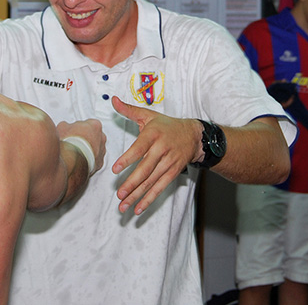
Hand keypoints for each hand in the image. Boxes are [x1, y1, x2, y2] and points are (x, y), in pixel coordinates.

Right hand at [56, 119, 105, 174]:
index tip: (75, 130)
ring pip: (96, 148)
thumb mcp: (63, 126)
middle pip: (95, 135)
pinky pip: (95, 159)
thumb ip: (67, 125)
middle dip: (87, 138)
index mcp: (95, 125)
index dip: (80, 127)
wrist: (71, 159)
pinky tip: (80, 159)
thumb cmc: (69, 142)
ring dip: (89, 149)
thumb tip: (65, 127)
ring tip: (77, 151)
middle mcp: (102, 137)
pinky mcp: (100, 162)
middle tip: (76, 140)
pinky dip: (89, 159)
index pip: (89, 123)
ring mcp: (102, 150)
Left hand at [111, 96, 201, 214]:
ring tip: (123, 205)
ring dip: (137, 195)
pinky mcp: (173, 172)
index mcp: (154, 134)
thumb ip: (129, 110)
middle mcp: (162, 149)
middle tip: (119, 194)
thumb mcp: (148, 115)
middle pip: (146, 169)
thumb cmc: (166, 125)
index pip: (140, 148)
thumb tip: (113, 100)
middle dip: (132, 183)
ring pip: (152, 181)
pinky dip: (149, 199)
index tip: (116, 169)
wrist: (194, 135)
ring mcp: (169, 162)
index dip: (128, 159)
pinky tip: (138, 208)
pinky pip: (160, 187)